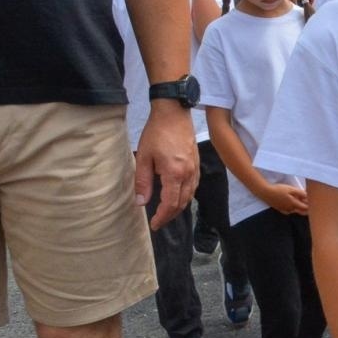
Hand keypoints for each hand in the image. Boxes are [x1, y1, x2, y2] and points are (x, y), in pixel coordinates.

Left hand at [135, 107, 197, 229]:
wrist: (174, 113)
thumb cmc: (156, 133)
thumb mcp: (144, 157)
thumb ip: (143, 182)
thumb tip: (141, 202)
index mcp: (174, 173)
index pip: (170, 204)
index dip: (162, 217)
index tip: (153, 224)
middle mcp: (188, 174)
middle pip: (182, 203)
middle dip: (170, 215)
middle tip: (159, 222)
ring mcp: (195, 168)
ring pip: (190, 196)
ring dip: (179, 207)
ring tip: (167, 212)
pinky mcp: (197, 163)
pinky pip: (194, 186)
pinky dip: (186, 196)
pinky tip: (178, 196)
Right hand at [265, 183, 308, 215]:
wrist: (266, 192)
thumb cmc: (279, 189)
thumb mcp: (291, 189)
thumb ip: (300, 193)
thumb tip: (309, 196)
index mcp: (294, 204)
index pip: (306, 208)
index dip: (311, 205)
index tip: (314, 201)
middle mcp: (290, 209)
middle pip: (302, 211)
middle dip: (307, 207)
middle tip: (310, 201)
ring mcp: (285, 210)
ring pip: (296, 211)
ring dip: (300, 206)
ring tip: (302, 199)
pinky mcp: (281, 209)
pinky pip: (290, 211)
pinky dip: (294, 207)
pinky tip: (293, 202)